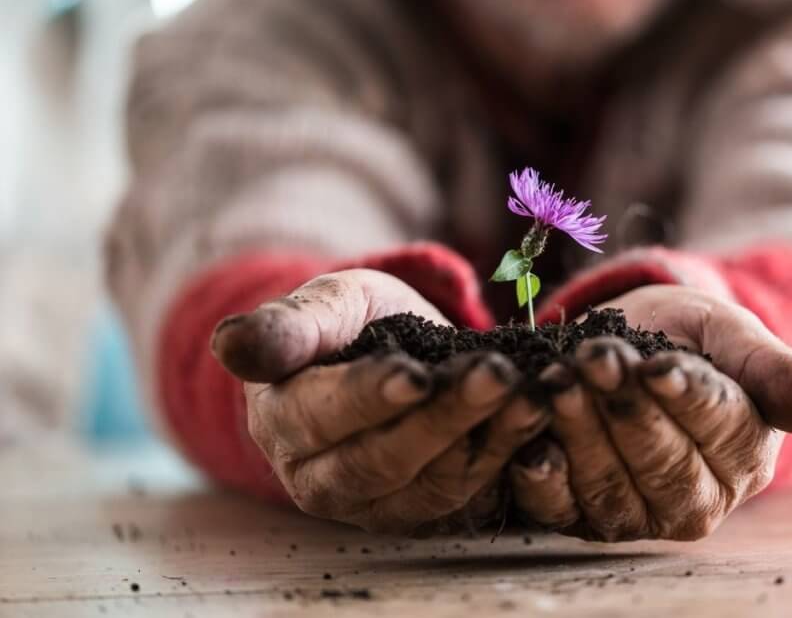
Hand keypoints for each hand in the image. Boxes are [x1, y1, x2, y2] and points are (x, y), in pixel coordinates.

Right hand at [212, 269, 549, 535]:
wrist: (386, 350)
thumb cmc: (347, 323)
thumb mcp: (323, 305)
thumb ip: (287, 326)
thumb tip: (229, 346)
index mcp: (284, 424)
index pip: (324, 417)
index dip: (371, 397)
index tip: (416, 373)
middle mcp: (322, 479)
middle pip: (384, 459)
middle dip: (446, 418)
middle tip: (497, 375)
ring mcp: (376, 504)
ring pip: (432, 482)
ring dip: (487, 437)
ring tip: (530, 393)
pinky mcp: (425, 511)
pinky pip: (468, 492)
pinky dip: (507, 452)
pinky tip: (536, 412)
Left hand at [511, 285, 791, 541]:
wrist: (629, 346)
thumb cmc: (690, 339)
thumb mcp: (731, 334)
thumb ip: (773, 369)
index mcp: (745, 455)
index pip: (719, 430)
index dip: (685, 398)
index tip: (656, 365)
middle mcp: (696, 500)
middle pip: (661, 463)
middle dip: (624, 408)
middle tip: (594, 360)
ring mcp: (636, 514)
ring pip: (610, 485)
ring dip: (579, 432)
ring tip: (557, 380)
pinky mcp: (581, 515)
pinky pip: (561, 509)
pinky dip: (544, 480)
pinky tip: (532, 446)